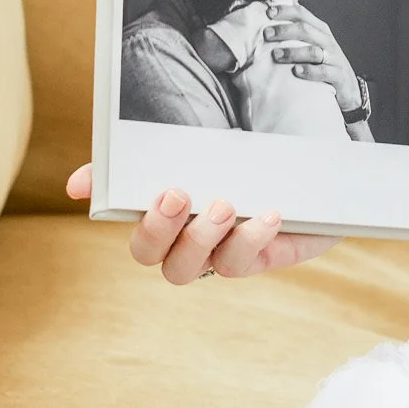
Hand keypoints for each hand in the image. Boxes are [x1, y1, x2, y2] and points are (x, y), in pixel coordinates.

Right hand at [62, 165, 340, 282]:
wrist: (327, 162)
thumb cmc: (259, 150)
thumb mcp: (211, 139)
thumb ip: (155, 150)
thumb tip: (80, 181)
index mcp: (169, 207)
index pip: (120, 210)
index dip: (102, 199)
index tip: (86, 186)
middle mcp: (186, 235)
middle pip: (149, 255)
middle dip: (156, 229)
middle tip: (176, 194)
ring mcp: (220, 250)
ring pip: (187, 268)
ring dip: (201, 238)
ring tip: (225, 205)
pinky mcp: (260, 257)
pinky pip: (242, 263)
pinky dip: (251, 238)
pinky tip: (269, 214)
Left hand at [262, 5, 364, 116]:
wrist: (349, 89)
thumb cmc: (323, 64)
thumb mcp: (312, 45)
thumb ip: (295, 34)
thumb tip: (268, 22)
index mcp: (320, 30)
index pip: (302, 14)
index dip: (285, 11)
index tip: (268, 12)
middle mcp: (327, 41)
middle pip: (305, 30)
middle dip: (284, 30)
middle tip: (267, 34)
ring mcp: (334, 58)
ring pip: (313, 51)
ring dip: (293, 52)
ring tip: (276, 55)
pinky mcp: (338, 75)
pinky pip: (324, 71)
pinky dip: (309, 71)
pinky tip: (296, 71)